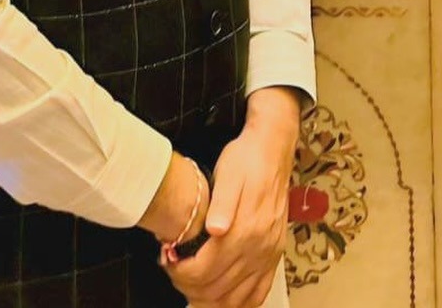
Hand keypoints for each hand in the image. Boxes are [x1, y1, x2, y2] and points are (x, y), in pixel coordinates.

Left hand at [165, 90, 299, 307]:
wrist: (273, 148)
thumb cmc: (247, 159)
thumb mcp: (229, 172)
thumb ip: (223, 203)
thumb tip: (215, 229)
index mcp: (246, 230)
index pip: (204, 272)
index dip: (179, 273)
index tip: (167, 260)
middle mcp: (260, 248)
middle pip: (216, 290)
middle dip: (188, 286)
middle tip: (174, 268)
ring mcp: (269, 254)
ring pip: (235, 299)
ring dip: (209, 300)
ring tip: (191, 283)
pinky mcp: (274, 254)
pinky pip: (258, 293)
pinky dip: (238, 304)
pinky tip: (223, 298)